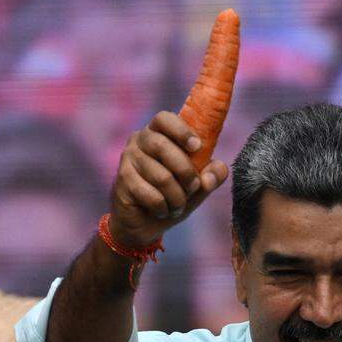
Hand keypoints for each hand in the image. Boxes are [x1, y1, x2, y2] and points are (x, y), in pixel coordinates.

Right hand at [109, 111, 228, 246]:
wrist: (146, 223)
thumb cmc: (173, 195)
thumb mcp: (198, 185)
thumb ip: (212, 175)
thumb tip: (218, 169)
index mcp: (158, 133)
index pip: (164, 119)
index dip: (181, 131)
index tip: (197, 146)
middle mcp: (139, 141)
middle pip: (163, 147)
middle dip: (186, 172)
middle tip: (193, 187)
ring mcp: (127, 160)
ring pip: (161, 177)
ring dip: (177, 197)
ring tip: (178, 205)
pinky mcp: (122, 181)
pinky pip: (151, 195)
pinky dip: (164, 208)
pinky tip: (163, 210)